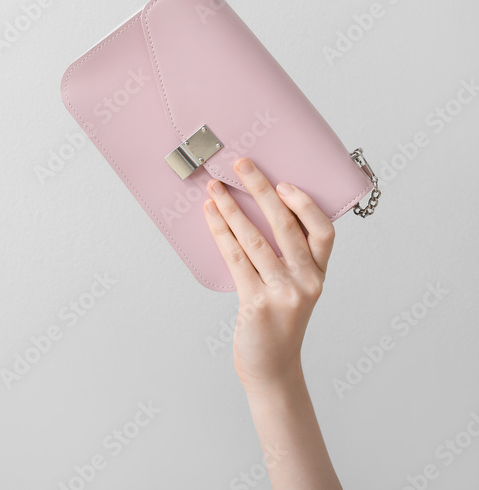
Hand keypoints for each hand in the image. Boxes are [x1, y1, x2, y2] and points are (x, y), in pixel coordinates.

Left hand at [203, 159, 335, 391]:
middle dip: (261, 190)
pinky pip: (235, 258)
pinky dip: (220, 232)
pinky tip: (210, 216)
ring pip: (254, 239)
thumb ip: (290, 258)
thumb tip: (263, 210)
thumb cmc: (279, 324)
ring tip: (214, 188)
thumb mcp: (296, 289)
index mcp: (318, 275)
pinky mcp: (256, 302)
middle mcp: (306, 282)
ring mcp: (282, 293)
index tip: (284, 182)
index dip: (305, 204)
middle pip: (285, 226)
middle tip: (242, 165)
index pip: (324, 232)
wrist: (271, 369)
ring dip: (231, 209)